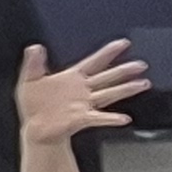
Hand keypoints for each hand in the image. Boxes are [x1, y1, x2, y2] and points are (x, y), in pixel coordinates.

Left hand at [17, 40, 150, 146]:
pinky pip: (99, 117)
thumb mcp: (29, 79)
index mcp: (72, 78)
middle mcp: (83, 90)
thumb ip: (33, 63)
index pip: (94, 61)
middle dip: (124, 70)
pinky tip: (123, 119)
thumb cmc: (33, 105)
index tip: (123, 43)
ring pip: (110, 94)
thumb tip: (35, 47)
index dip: (108, 52)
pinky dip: (111, 119)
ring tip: (142, 84)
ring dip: (126, 89)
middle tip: (141, 65)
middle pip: (108, 77)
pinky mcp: (82, 118)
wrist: (34, 128)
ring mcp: (84, 104)